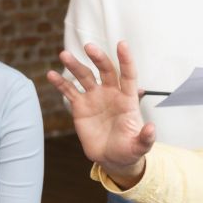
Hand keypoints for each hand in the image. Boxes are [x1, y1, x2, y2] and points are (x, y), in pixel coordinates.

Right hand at [47, 42, 154, 186]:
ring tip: (64, 54)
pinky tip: (51, 74)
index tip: (122, 44)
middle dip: (98, 58)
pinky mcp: (80, 106)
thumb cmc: (129, 149)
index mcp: (128, 99)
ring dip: (75, 65)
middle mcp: (111, 93)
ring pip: (85, 76)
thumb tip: (151, 129)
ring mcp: (95, 98)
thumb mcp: (140, 146)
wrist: (111, 157)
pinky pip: (69, 91)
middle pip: (105, 70)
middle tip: (89, 47)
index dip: (126, 60)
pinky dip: (60, 82)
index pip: (128, 75)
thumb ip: (146, 138)